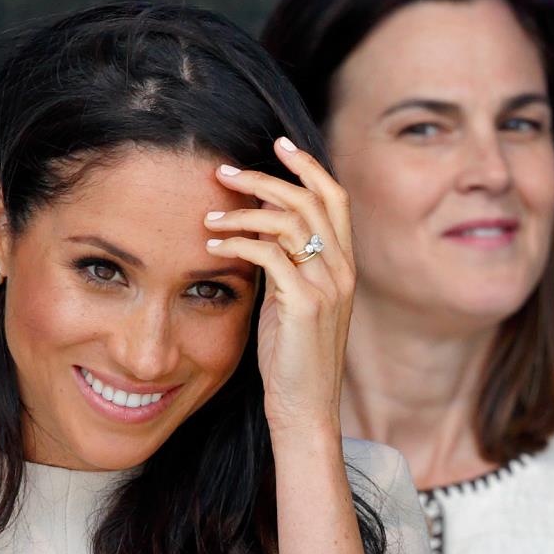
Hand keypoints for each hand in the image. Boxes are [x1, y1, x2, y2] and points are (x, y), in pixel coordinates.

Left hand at [203, 138, 354, 438]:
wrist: (306, 409)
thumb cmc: (293, 359)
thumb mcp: (292, 301)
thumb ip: (285, 263)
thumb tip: (258, 228)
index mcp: (343, 266)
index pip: (335, 197)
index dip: (308, 166)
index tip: (277, 145)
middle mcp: (342, 271)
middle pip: (311, 199)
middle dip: (265, 178)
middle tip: (225, 173)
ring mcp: (327, 287)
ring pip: (289, 220)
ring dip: (243, 210)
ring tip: (209, 215)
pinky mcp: (304, 305)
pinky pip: (269, 253)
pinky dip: (237, 241)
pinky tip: (213, 245)